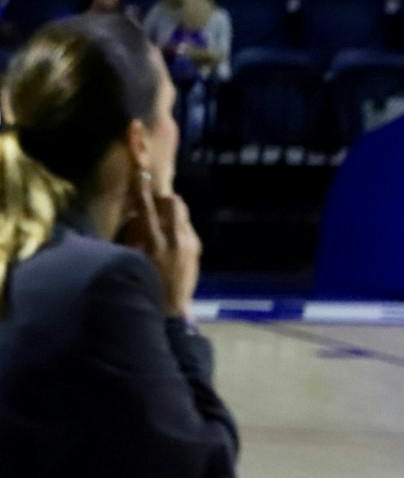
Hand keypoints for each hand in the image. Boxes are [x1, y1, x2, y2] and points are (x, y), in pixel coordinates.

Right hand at [118, 177, 200, 317]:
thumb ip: (134, 233)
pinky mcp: (197, 248)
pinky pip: (187, 226)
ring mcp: (189, 242)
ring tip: (162, 222)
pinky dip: (177, 225)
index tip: (140, 170)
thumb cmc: (144, 282)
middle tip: (154, 205)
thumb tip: (136, 213)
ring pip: (182, 212)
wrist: (170, 307)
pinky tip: (170, 238)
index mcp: (153, 241)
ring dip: (171, 211)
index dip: (141, 185)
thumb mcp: (132, 257)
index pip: (145, 205)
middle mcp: (174, 238)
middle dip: (163, 198)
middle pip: (173, 201)